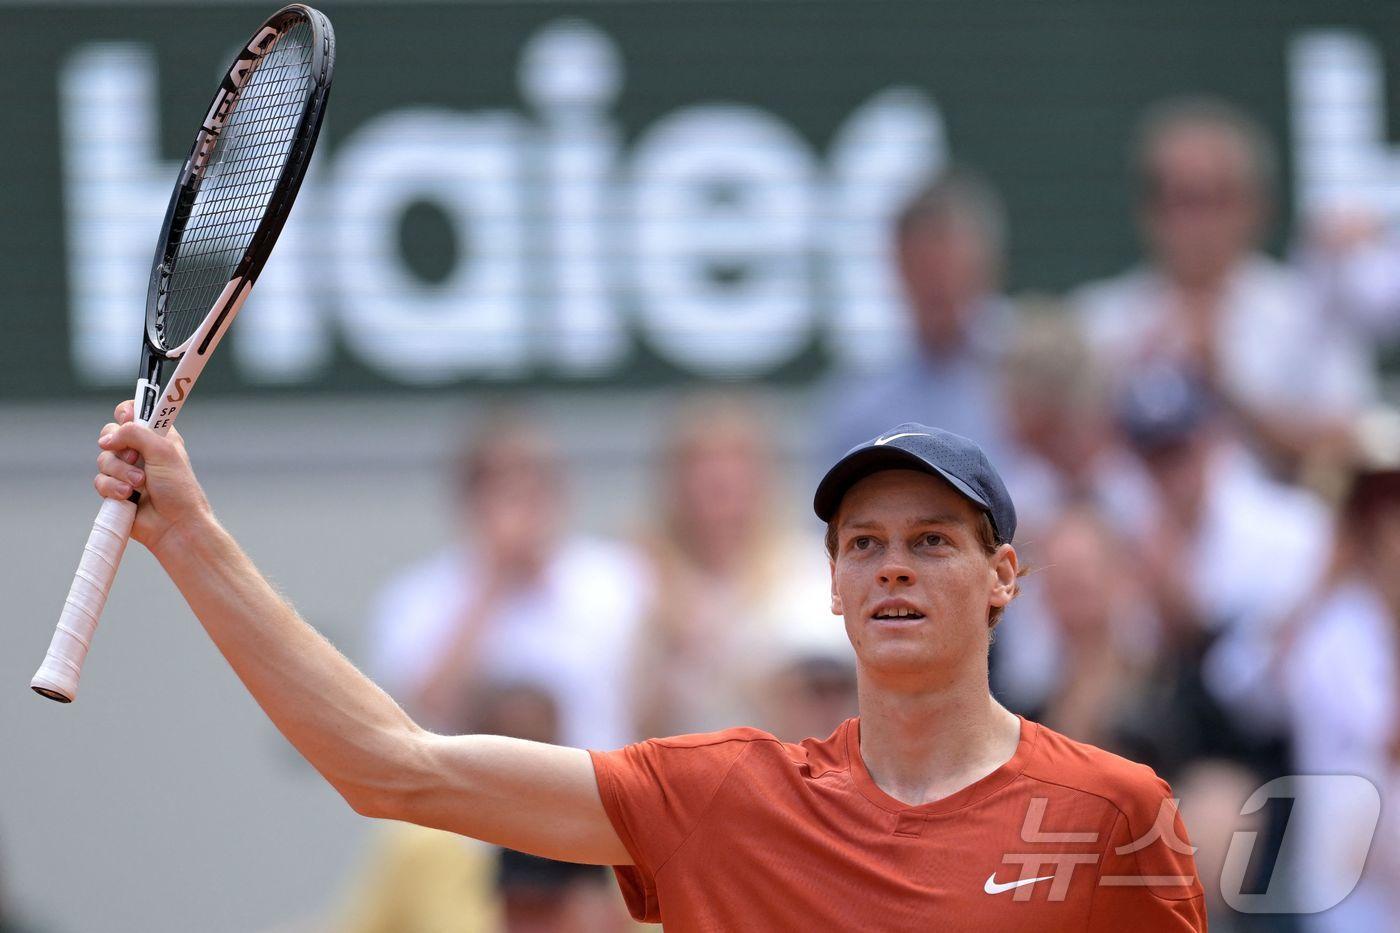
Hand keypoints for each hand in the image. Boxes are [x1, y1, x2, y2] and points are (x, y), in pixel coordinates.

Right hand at [94, 400, 211, 552]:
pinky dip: (113, 489)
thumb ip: (136, 433)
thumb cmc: (178, 489)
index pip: (134, 412)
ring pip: (103, 459)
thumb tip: (108, 437)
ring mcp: (127, 471)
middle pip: (110, 434)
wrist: (175, 525)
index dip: (126, 412)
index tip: (127, 418)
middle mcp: (141, 451)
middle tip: (135, 458)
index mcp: (157, 437)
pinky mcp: (116, 490)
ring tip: (139, 484)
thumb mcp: (163, 451)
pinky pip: (100, 481)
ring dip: (120, 472)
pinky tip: (130, 498)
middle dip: (120, 448)